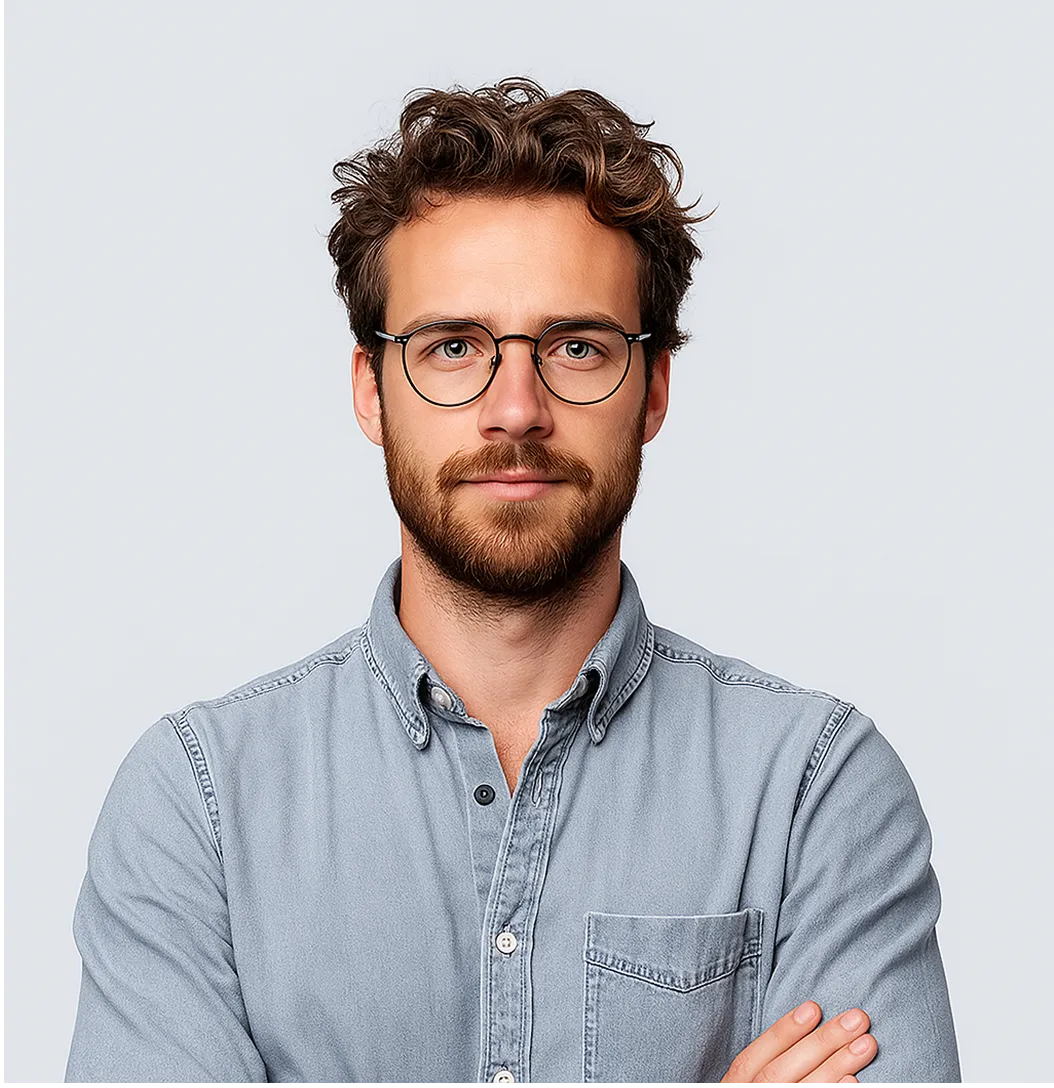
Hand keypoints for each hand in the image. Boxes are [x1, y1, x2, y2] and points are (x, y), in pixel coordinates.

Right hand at [720, 1001, 876, 1084]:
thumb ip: (774, 1060)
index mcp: (737, 1086)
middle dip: (822, 1042)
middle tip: (857, 1019)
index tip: (814, 1008)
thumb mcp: (754, 1081)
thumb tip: (811, 1021)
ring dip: (838, 1065)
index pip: (757, 1056)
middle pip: (785, 1071)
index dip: (784, 1031)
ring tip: (867, 1043)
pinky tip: (855, 1082)